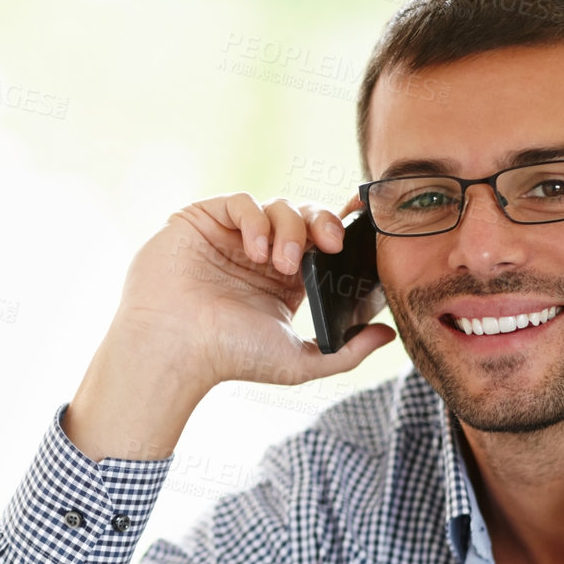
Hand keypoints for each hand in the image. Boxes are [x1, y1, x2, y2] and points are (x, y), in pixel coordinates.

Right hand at [115, 192, 395, 391]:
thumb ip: (347, 352)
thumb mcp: (299, 362)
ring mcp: (233, 234)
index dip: (343, 231)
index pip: (322, 242)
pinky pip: (242, 201)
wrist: (175, 348)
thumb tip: (388, 335)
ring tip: (278, 264)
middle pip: (306, 216)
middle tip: (329, 245)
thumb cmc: (230, 357)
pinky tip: (255, 250)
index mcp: (286, 280)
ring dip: (288, 229)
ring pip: (278, 205)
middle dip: (323, 224)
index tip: (365, 234)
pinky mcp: (205, 219)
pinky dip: (256, 220)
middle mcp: (261, 253)